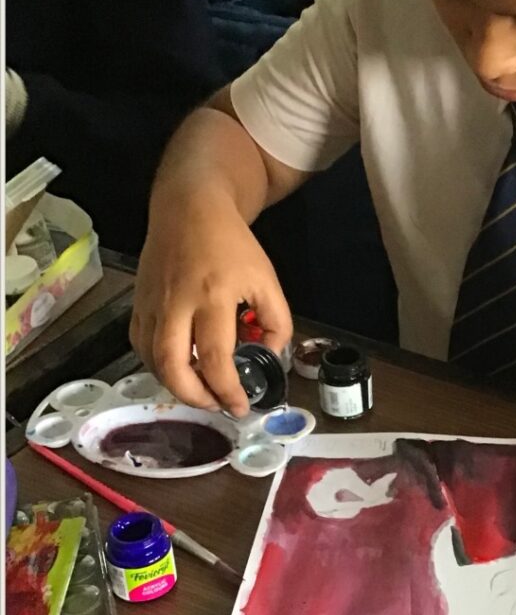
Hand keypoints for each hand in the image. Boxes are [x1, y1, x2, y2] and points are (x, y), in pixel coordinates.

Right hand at [130, 199, 291, 415]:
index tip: (240, 406)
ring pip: (152, 359)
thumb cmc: (232, 245)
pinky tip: (179, 368)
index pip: (216, 357)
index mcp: (213, 297)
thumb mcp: (268, 281)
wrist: (189, 208)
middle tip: (215, 405)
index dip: (228, 390)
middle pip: (172, 365)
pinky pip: (141, 344)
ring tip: (201, 391)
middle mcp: (176, 304)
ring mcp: (152, 304)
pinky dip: (158, 365)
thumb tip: (269, 358)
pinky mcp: (138, 302)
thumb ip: (277, 323)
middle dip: (193, 396)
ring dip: (175, 384)